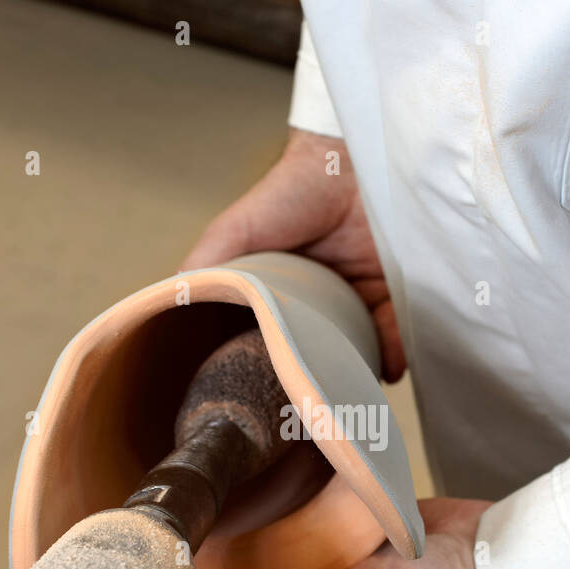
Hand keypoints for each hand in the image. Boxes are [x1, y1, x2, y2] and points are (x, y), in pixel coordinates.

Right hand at [181, 127, 405, 381]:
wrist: (350, 160)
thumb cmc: (289, 190)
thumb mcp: (234, 232)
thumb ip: (206, 268)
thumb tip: (171, 306)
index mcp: (280, 296)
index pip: (272, 343)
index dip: (269, 368)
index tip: (265, 397)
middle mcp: (319, 304)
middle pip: (318, 355)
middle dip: (316, 382)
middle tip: (311, 408)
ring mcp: (359, 301)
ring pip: (358, 351)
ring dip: (355, 375)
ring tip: (349, 397)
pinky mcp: (396, 293)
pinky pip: (398, 333)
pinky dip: (394, 352)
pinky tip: (385, 368)